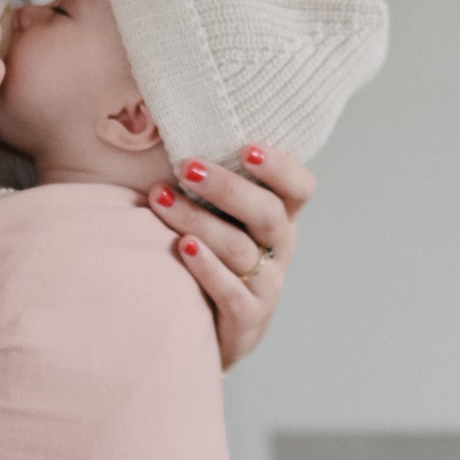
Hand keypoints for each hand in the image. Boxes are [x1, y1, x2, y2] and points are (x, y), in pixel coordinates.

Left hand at [146, 147, 313, 369]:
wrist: (212, 331)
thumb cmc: (210, 257)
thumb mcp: (222, 220)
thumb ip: (210, 185)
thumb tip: (159, 127)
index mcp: (279, 219)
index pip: (299, 188)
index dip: (280, 167)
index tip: (246, 147)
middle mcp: (280, 250)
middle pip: (268, 214)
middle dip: (228, 187)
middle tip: (188, 166)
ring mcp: (267, 286)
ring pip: (240, 249)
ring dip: (199, 220)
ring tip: (161, 199)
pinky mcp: (248, 318)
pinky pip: (231, 292)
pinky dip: (207, 268)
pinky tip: (183, 247)